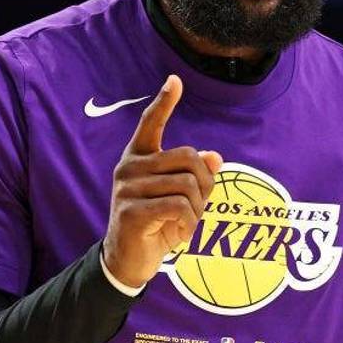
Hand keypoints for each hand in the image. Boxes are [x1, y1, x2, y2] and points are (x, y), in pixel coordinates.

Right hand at [102, 75, 221, 286]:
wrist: (128, 262)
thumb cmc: (156, 226)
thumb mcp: (180, 199)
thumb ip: (195, 177)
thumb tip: (215, 156)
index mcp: (138, 158)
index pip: (150, 123)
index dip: (164, 102)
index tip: (175, 80)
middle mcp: (129, 167)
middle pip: (189, 158)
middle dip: (204, 185)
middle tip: (197, 208)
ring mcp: (127, 188)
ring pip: (187, 186)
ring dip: (196, 212)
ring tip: (183, 225)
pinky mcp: (131, 212)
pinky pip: (179, 208)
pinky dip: (188, 225)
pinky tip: (177, 235)